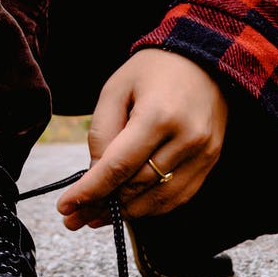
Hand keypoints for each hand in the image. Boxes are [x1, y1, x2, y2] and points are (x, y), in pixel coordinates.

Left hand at [57, 48, 227, 229]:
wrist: (205, 59)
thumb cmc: (154, 70)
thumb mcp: (116, 88)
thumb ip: (102, 133)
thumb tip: (95, 176)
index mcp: (159, 115)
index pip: (118, 166)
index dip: (90, 191)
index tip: (65, 207)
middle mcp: (186, 138)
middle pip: (137, 186)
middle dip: (102, 205)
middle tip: (75, 217)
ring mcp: (204, 152)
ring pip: (158, 199)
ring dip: (126, 212)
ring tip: (98, 216)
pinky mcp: (211, 160)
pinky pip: (178, 196)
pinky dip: (152, 207)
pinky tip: (130, 207)